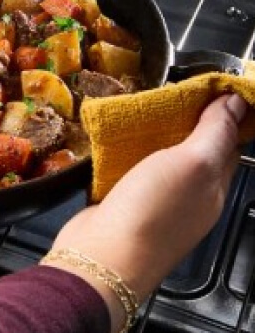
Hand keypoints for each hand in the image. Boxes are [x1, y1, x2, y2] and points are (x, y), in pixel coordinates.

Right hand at [46, 93, 246, 331]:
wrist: (102, 254)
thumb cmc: (153, 211)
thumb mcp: (192, 162)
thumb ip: (214, 132)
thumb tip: (236, 101)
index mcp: (213, 187)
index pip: (227, 143)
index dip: (222, 113)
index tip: (208, 85)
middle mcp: (189, 197)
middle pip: (193, 151)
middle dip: (185, 121)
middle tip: (169, 91)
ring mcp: (156, 202)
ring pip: (160, 160)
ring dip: (152, 137)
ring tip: (139, 109)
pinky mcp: (124, 204)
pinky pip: (131, 171)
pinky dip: (127, 153)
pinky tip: (115, 140)